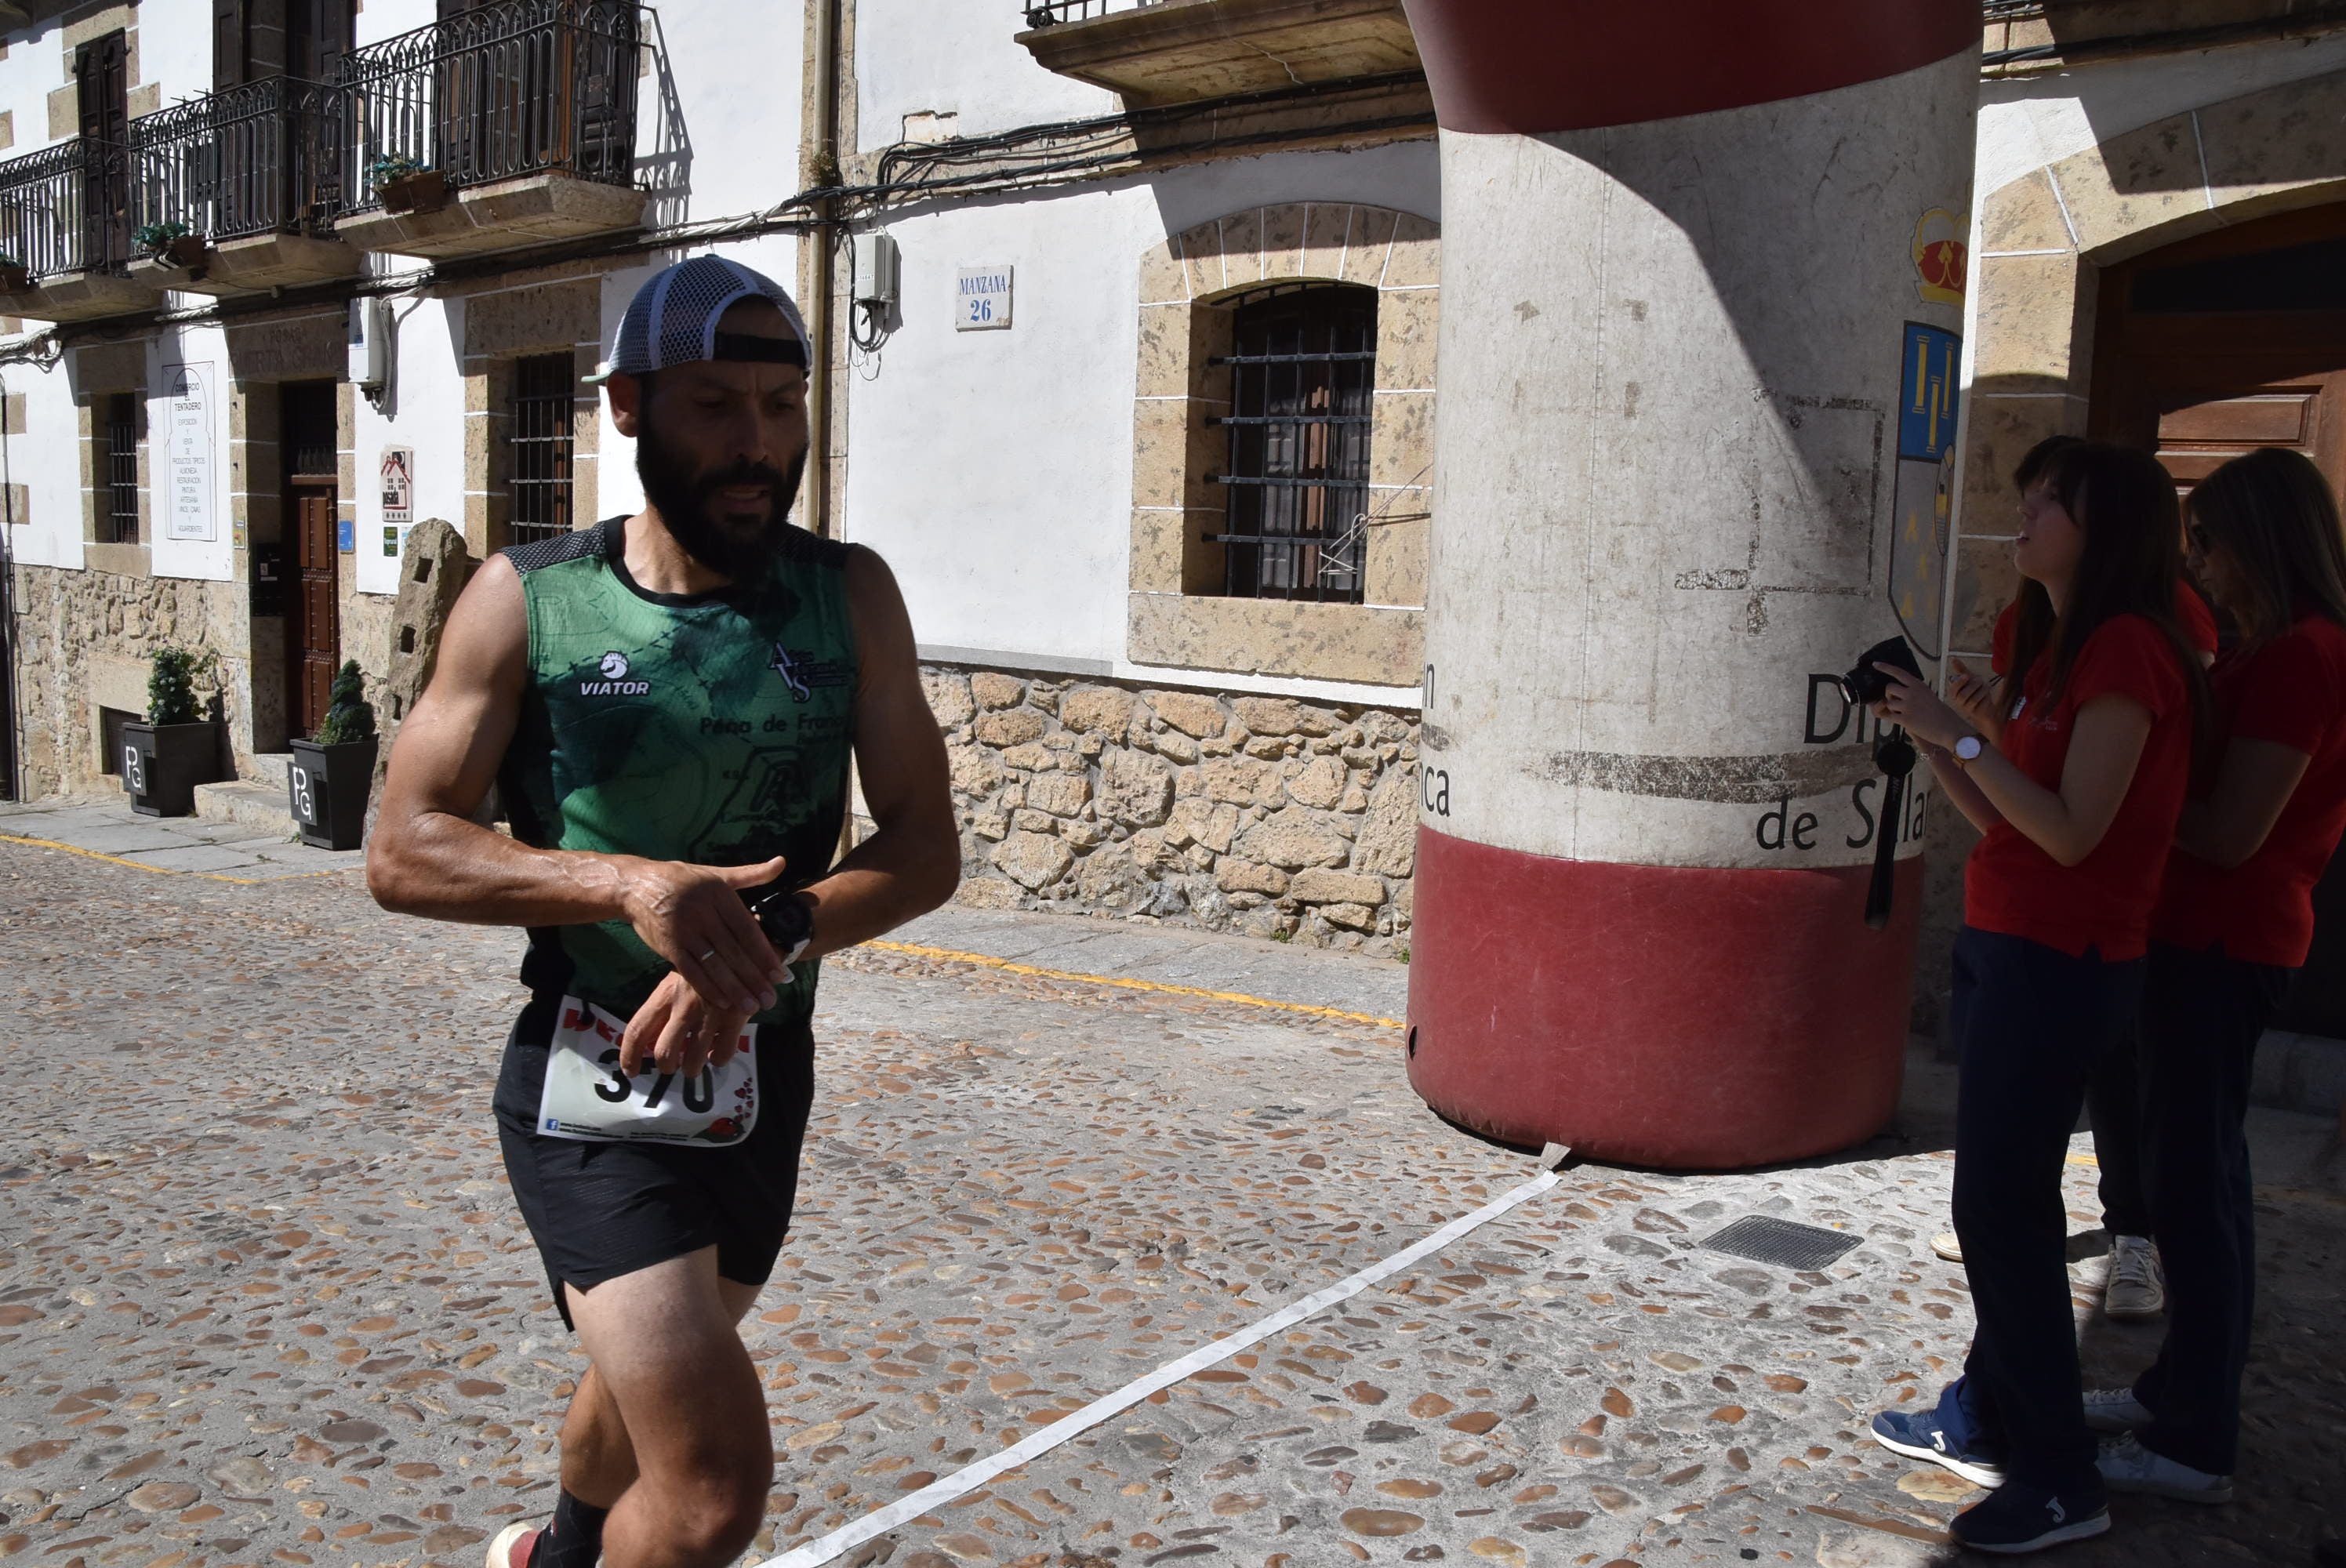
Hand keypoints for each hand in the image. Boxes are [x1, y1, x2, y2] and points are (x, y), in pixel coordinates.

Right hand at [614, 854, 788, 1014]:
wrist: (636, 886)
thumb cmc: (682, 880)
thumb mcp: (716, 873)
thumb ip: (751, 874)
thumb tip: (781, 863)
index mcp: (720, 895)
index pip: (748, 930)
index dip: (765, 954)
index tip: (781, 975)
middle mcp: (703, 913)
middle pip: (734, 951)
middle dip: (754, 978)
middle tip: (771, 999)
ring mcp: (684, 931)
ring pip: (714, 965)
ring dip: (734, 989)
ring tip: (752, 1007)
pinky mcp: (668, 946)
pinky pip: (691, 971)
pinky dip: (707, 988)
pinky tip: (723, 1002)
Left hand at [620, 969, 752, 1078]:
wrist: (742, 947)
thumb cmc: (705, 964)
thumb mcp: (677, 979)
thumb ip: (664, 1007)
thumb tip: (651, 1039)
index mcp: (665, 994)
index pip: (637, 1030)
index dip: (629, 1056)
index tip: (630, 1071)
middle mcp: (683, 1006)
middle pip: (664, 1052)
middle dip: (666, 1066)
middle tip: (672, 1066)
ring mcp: (709, 1014)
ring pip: (693, 1061)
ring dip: (692, 1068)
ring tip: (695, 1064)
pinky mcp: (734, 1018)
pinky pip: (722, 1054)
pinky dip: (717, 1059)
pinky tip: (717, 1052)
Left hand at [1868, 663, 1969, 749]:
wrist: (1950, 728)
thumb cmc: (1941, 714)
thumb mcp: (1928, 696)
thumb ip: (1914, 693)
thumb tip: (1893, 697)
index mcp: (1919, 685)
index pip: (1898, 672)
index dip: (1885, 667)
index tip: (1875, 664)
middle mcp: (1912, 693)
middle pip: (1889, 688)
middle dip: (1889, 695)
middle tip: (1896, 702)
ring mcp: (1908, 705)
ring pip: (1888, 703)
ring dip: (1892, 708)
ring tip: (1904, 713)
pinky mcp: (1905, 719)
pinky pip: (1889, 716)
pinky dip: (1892, 718)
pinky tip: (1900, 720)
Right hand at [1944, 657, 2002, 744]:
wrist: (1987, 709)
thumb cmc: (1977, 694)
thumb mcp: (1970, 680)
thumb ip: (1961, 670)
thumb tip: (1953, 659)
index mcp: (1954, 694)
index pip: (1952, 689)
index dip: (1959, 682)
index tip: (1966, 675)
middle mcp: (1958, 702)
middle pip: (1963, 694)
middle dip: (1974, 684)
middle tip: (1981, 681)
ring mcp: (1966, 709)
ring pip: (1974, 698)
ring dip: (1983, 690)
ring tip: (1986, 688)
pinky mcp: (1976, 713)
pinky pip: (1981, 703)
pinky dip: (1986, 697)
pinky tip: (1987, 697)